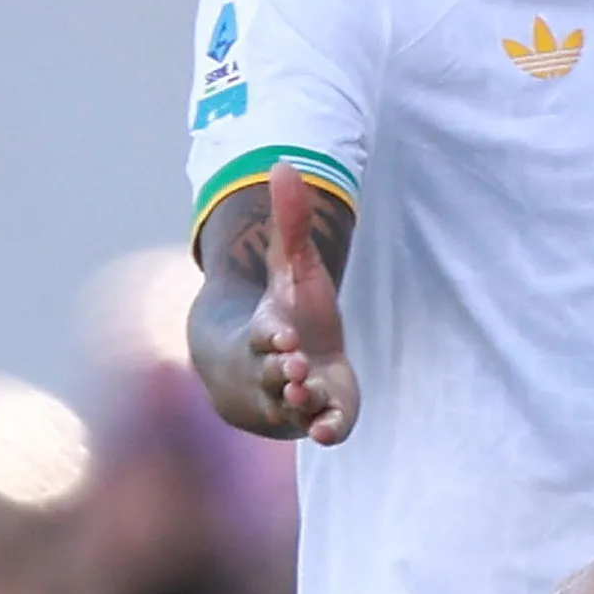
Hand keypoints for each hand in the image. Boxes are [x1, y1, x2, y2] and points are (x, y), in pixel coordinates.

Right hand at [253, 162, 359, 444]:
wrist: (290, 366)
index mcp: (267, 334)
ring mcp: (294, 399)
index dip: (270, 335)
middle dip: (281, 371)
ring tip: (309, 391)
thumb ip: (291, 224)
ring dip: (300, 401)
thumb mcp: (294, 268)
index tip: (282, 332)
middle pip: (271, 375)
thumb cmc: (290, 313)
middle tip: (295, 366)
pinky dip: (324, 429)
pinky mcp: (318, 417)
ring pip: (291, 406)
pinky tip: (331, 429)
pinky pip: (318, 429)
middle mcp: (273, 372)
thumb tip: (284, 163)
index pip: (262, 335)